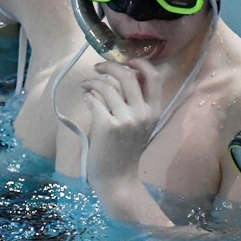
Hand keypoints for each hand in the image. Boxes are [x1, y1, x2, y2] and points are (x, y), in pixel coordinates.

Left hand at [80, 58, 161, 189]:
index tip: (126, 61)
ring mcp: (125, 120)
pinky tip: (86, 97)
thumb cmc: (126, 151)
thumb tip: (124, 75)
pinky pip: (94, 100)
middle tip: (97, 68)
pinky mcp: (107, 126)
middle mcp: (143, 113)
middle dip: (109, 66)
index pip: (154, 76)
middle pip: (127, 75)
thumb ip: (138, 102)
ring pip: (107, 86)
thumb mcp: (141, 126)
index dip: (139, 63)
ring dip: (92, 82)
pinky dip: (88, 95)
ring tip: (86, 85)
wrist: (118, 179)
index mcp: (155, 111)